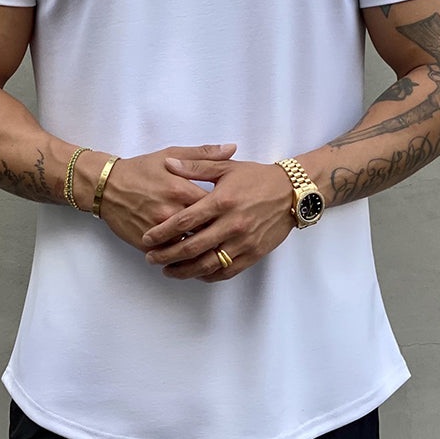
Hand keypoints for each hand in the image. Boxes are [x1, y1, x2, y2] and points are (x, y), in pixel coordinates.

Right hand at [98, 144, 236, 250]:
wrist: (106, 186)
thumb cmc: (141, 169)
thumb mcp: (171, 154)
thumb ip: (204, 154)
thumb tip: (232, 149)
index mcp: (181, 189)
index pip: (215, 206)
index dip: (228, 212)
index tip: (236, 213)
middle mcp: (171, 211)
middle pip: (206, 230)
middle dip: (219, 233)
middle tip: (229, 234)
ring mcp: (158, 230)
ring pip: (190, 247)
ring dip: (203, 249)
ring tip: (215, 248)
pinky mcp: (146, 243)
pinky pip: (171, 255)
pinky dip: (183, 258)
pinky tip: (193, 257)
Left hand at [142, 158, 294, 280]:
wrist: (291, 192)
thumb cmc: (256, 177)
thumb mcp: (226, 167)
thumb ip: (196, 166)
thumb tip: (169, 164)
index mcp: (221, 201)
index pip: (185, 221)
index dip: (163, 232)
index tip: (147, 238)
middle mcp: (231, 224)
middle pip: (192, 247)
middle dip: (167, 255)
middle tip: (151, 258)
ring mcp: (243, 242)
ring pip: (208, 264)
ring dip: (184, 270)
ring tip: (168, 271)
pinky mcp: (253, 254)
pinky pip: (227, 271)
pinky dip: (208, 275)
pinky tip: (196, 273)